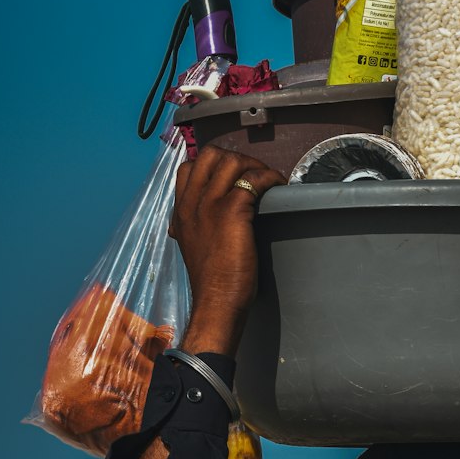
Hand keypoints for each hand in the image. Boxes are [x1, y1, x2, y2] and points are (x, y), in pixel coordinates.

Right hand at [170, 146, 285, 357]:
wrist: (215, 303)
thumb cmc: (211, 281)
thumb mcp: (191, 247)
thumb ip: (191, 228)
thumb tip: (194, 222)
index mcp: (181, 211)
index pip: (188, 167)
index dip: (214, 164)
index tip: (234, 176)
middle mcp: (192, 203)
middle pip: (210, 155)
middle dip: (237, 159)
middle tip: (255, 176)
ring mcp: (210, 205)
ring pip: (231, 161)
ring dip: (255, 166)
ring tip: (269, 181)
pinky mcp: (232, 212)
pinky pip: (253, 180)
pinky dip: (270, 178)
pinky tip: (279, 188)